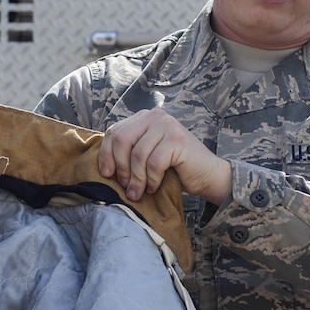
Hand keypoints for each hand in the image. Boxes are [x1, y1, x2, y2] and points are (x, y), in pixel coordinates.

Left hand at [98, 109, 233, 204]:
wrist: (206, 175)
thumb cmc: (174, 169)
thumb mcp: (146, 156)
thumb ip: (128, 152)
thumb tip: (102, 167)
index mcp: (144, 117)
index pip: (115, 131)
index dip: (106, 154)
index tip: (107, 174)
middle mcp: (155, 116)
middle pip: (122, 140)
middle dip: (120, 167)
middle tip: (125, 187)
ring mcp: (167, 125)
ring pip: (137, 154)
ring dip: (136, 179)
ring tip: (138, 193)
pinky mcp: (176, 139)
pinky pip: (153, 163)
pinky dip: (151, 180)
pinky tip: (154, 187)